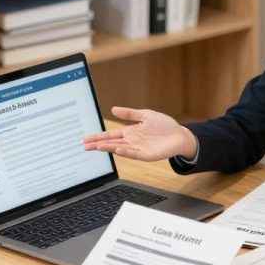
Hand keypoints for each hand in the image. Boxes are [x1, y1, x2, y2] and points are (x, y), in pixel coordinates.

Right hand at [83, 106, 197, 161]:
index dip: (99, 136)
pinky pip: (133, 154)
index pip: (111, 135)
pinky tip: (116, 149)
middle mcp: (132, 142)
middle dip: (98, 144)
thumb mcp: (145, 115)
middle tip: (85, 146)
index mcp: (130, 132)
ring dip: (108, 148)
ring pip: (120, 149)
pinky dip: (125, 152)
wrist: (180, 135)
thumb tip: (113, 109)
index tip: (86, 139)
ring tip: (97, 147)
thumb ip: (129, 113)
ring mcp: (138, 149)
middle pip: (111, 143)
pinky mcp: (146, 155)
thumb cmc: (164, 126)